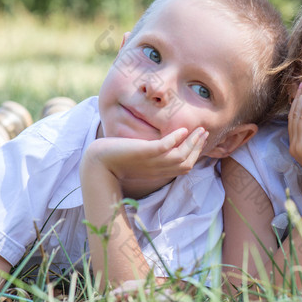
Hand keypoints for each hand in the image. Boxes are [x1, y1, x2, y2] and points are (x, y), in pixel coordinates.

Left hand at [83, 127, 207, 196]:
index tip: (200, 138)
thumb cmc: (115, 159)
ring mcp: (151, 162)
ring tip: (198, 130)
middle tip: (204, 132)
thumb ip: (152, 153)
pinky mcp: (143, 153)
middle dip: (198, 147)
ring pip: (180, 156)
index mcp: (158, 171)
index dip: (195, 153)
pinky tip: (181, 130)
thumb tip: (162, 144)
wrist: (97, 163)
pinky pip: (164, 148)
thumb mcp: (139, 158)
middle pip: (187, 162)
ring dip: (192, 143)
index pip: (185, 166)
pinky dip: (175, 139)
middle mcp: (158, 169)